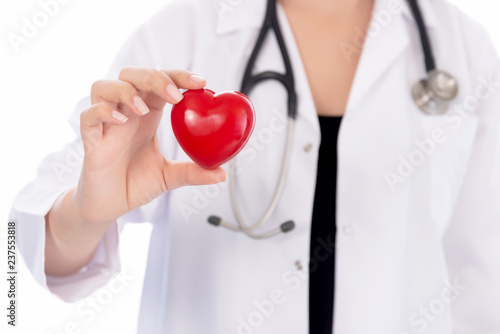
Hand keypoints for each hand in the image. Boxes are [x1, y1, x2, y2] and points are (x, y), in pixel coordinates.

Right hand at [75, 67, 225, 223]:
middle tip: (175, 96)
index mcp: (147, 114)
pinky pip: (88, 116)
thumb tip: (223, 173)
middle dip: (154, 78)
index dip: (178, 76)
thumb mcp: (169, 176)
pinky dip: (103, 112)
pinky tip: (121, 121)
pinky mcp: (90, 139)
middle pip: (132, 75)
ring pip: (103, 86)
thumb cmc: (135, 183)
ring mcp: (105, 124)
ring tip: (142, 110)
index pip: (160, 82)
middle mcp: (125, 113)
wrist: (110, 206)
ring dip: (125, 91)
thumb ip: (193, 172)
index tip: (201, 83)